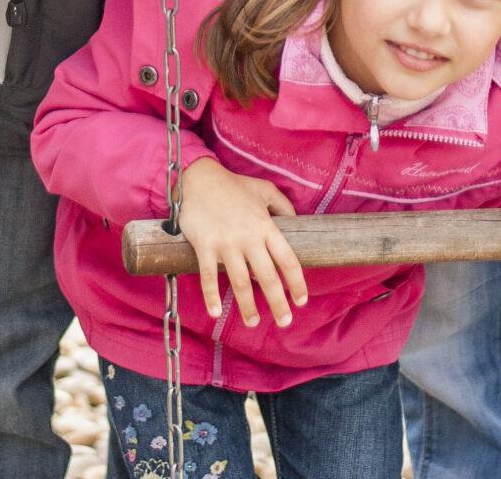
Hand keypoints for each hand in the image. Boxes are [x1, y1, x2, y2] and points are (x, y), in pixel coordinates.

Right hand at [178, 157, 308, 327]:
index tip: (301, 300)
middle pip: (267, 277)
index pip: (287, 259)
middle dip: (278, 302)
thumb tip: (296, 222)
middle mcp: (249, 237)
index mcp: (265, 225)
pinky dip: (211, 296)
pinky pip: (208, 275)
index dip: (297, 282)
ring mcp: (226, 243)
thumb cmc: (233, 185)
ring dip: (247, 306)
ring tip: (253, 322)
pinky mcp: (204, 246)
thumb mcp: (264, 189)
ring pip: (241, 281)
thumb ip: (283, 205)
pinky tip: (215, 313)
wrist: (199, 178)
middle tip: (285, 322)